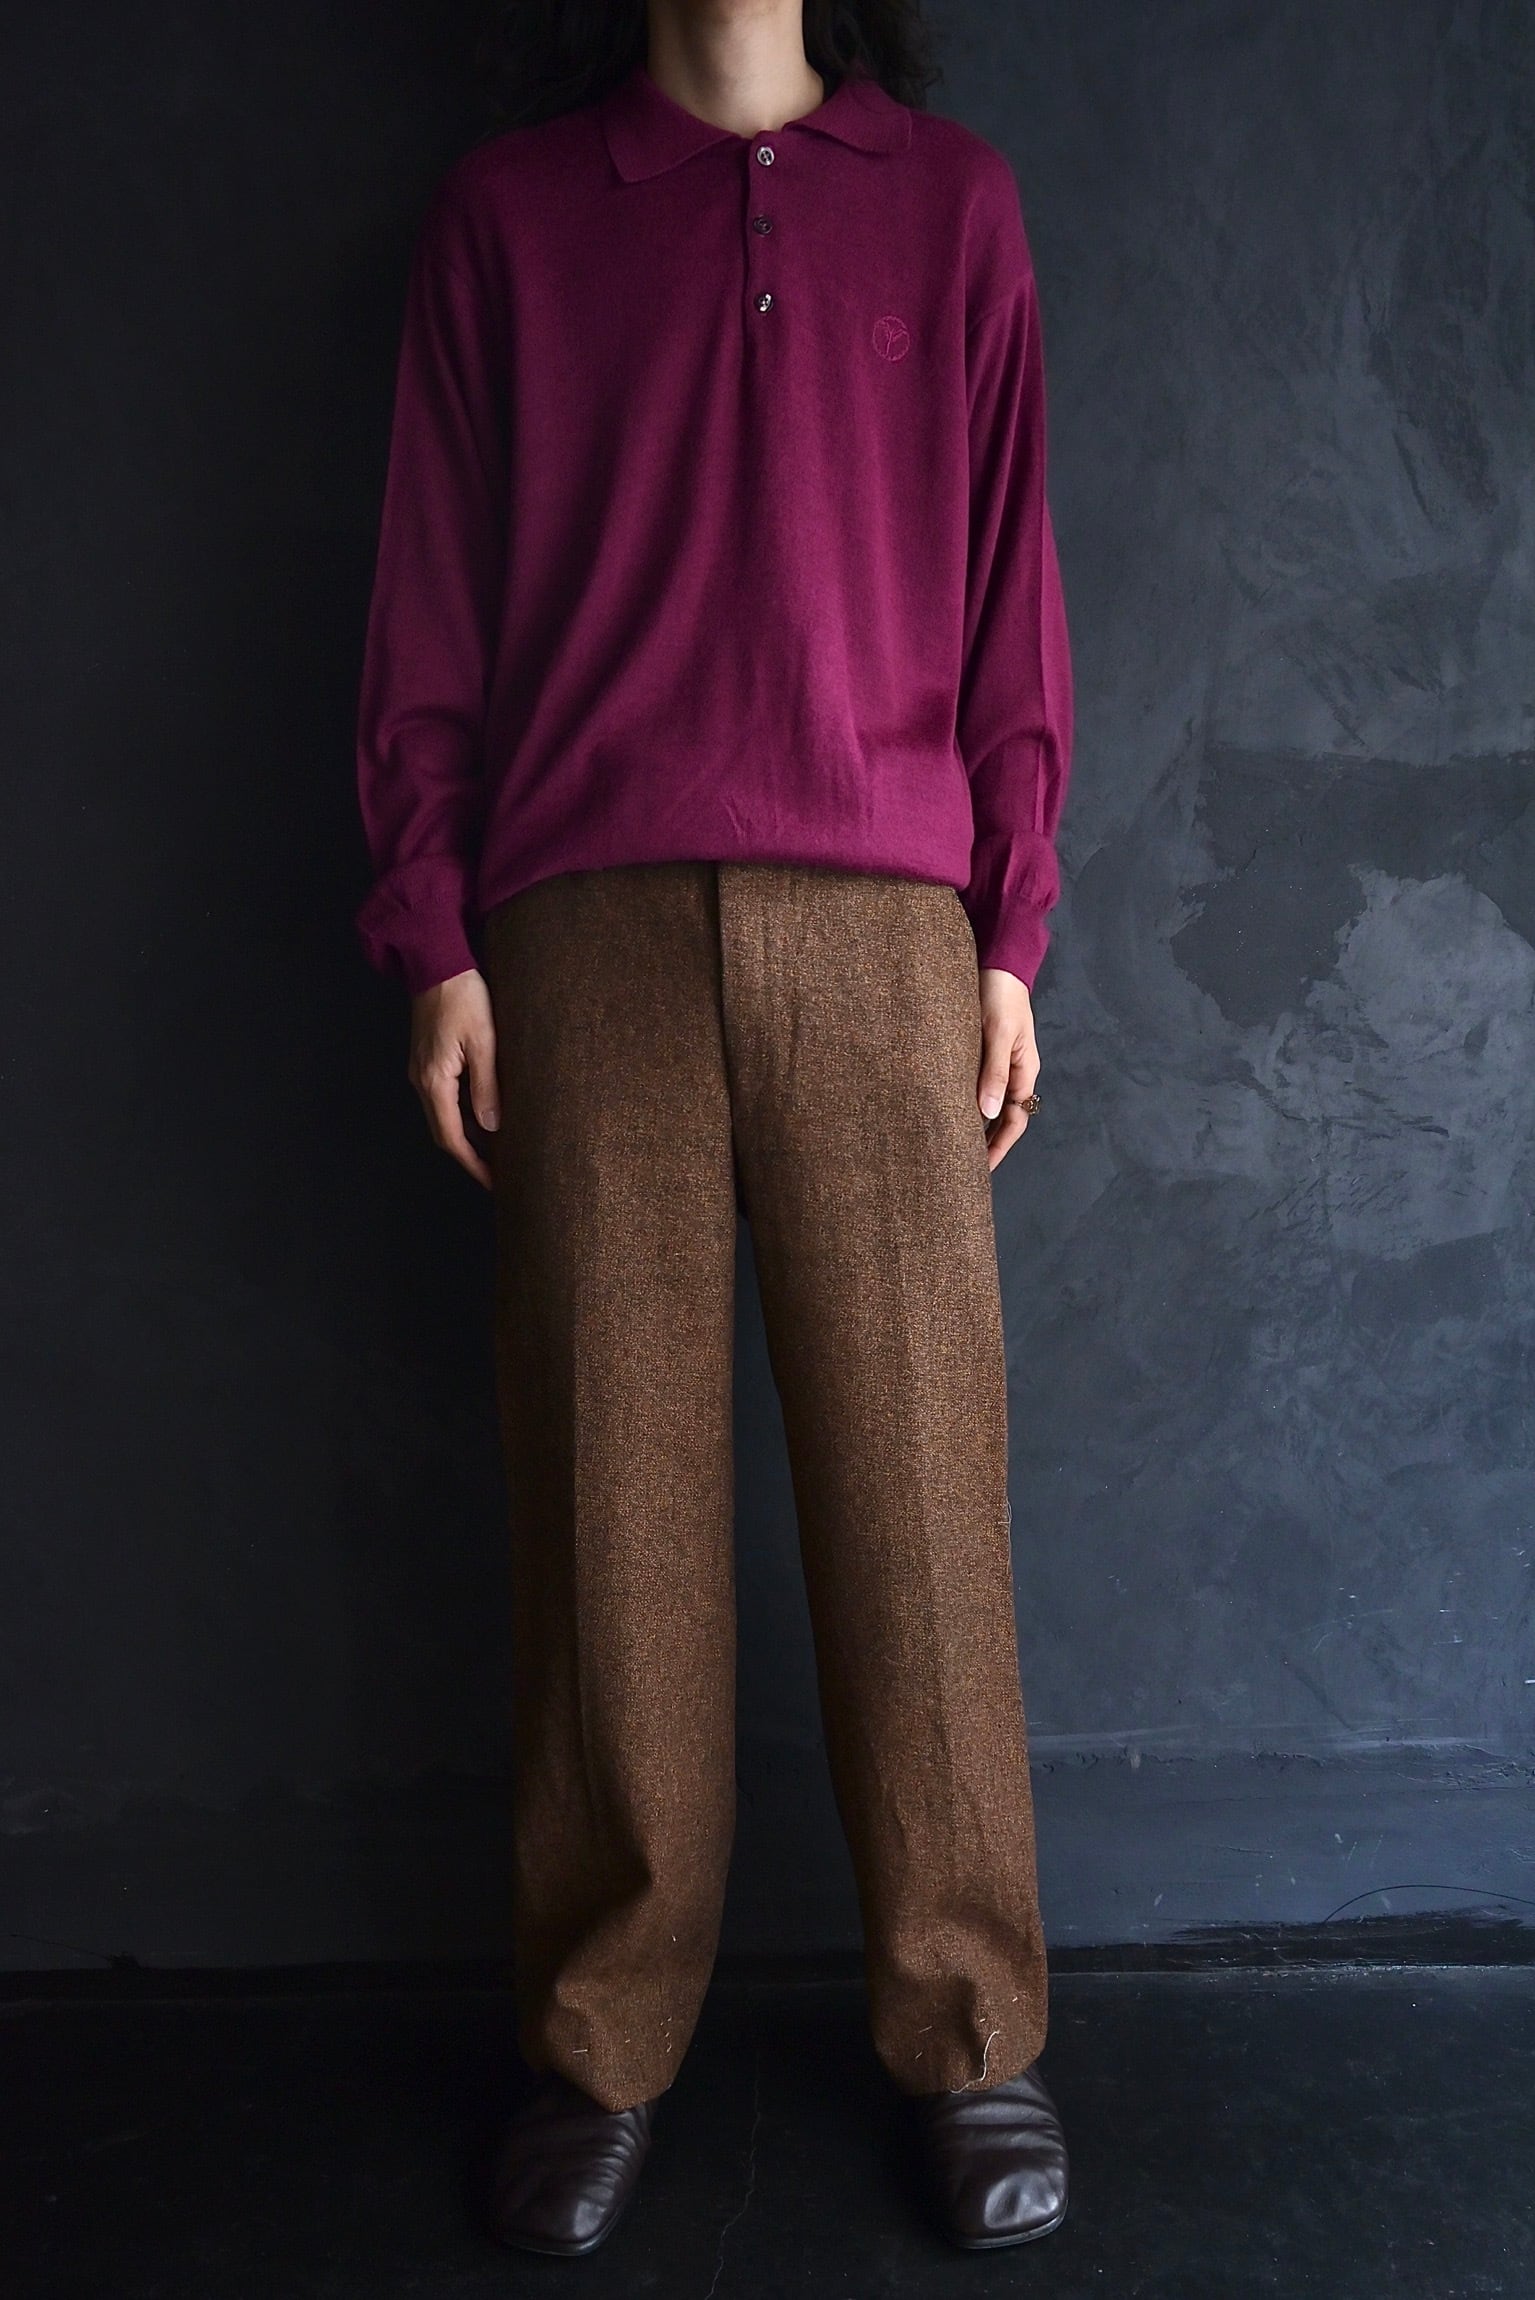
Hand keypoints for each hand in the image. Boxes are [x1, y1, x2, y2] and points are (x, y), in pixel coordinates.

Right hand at [407, 967, 498, 1189]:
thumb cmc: (463, 997)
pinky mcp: (427, 1061)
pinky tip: (482, 1117)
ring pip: (443, 1116)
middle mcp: (422, 1081)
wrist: (436, 964)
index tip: (493, 1181)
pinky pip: (443, 1099)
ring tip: (494, 1150)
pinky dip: (461, 1115)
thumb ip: (487, 1085)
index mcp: (434, 1080)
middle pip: (444, 1132)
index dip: (472, 1163)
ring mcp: (421, 1071)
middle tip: (497, 1173)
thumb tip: (491, 1126)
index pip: (451, 1137)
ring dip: (466, 1136)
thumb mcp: (484, 1042)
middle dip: (469, 1156)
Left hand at [975, 967, 1038, 1171]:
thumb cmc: (1000, 993)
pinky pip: (979, 1085)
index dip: (999, 1146)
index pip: (1014, 1120)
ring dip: (977, 1124)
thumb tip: (988, 1112)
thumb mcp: (997, 1033)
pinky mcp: (983, 1050)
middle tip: (963, 1167)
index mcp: (1023, 1070)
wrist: (998, 960)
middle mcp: (1013, 1071)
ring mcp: (999, 1062)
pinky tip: (951, 1109)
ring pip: (991, 1102)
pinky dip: (968, 1101)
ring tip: (955, 1146)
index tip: (980, 1169)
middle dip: (988, 1143)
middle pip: (1004, 1117)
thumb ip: (993, 1071)